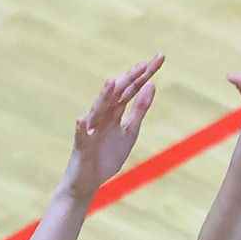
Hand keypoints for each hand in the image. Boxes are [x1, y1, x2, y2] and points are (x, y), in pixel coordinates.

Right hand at [68, 56, 162, 194]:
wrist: (90, 180)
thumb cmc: (108, 155)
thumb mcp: (130, 131)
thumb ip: (139, 109)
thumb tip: (151, 85)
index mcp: (116, 112)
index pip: (132, 89)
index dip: (144, 75)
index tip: (159, 59)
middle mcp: (102, 115)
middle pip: (117, 94)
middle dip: (129, 79)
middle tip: (143, 64)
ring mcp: (91, 130)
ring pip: (98, 110)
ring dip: (104, 97)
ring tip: (112, 82)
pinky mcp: (82, 146)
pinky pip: (81, 136)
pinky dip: (81, 128)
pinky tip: (82, 120)